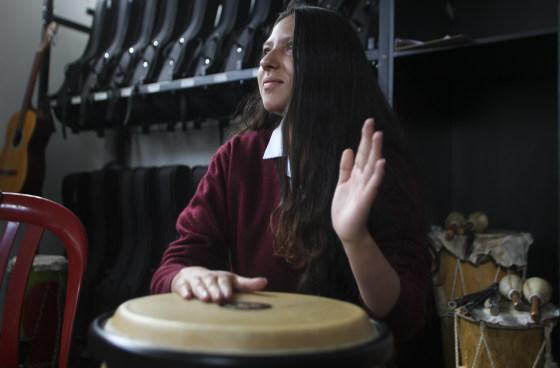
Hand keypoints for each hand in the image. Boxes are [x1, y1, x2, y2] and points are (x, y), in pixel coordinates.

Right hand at [171, 266, 267, 302]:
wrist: (191, 274)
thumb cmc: (216, 282)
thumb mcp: (232, 281)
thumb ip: (247, 284)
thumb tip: (265, 282)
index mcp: (221, 277)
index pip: (224, 281)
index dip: (226, 288)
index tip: (228, 295)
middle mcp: (208, 277)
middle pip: (211, 283)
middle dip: (214, 290)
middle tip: (217, 299)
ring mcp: (195, 280)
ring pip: (198, 285)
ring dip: (201, 291)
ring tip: (205, 299)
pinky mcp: (182, 284)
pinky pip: (182, 287)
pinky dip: (184, 291)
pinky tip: (187, 297)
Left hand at [331, 118, 384, 244]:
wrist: (346, 228)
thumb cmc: (345, 207)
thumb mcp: (342, 183)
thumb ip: (345, 168)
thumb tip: (347, 149)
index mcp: (356, 174)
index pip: (361, 152)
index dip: (364, 138)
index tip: (368, 122)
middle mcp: (363, 178)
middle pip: (367, 155)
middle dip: (370, 139)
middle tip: (372, 122)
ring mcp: (365, 188)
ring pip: (371, 166)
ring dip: (375, 151)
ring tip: (378, 136)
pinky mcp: (366, 199)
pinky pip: (373, 185)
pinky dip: (377, 174)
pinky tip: (381, 163)